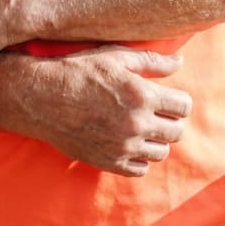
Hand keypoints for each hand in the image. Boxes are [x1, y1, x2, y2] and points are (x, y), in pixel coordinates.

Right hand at [7, 46, 192, 176]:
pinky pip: (141, 169)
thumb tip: (180, 63)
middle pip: (177, 131)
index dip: (178, 100)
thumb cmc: (77, 70)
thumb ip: (150, 61)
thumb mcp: (113, 56)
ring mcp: (123, 147)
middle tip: (154, 110)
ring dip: (155, 139)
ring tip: (139, 125)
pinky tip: (126, 140)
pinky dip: (138, 157)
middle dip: (169, 119)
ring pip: (161, 152)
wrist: (41, 96)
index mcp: (141, 94)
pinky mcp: (109, 162)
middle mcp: (136, 123)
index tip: (168, 97)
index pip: (183, 106)